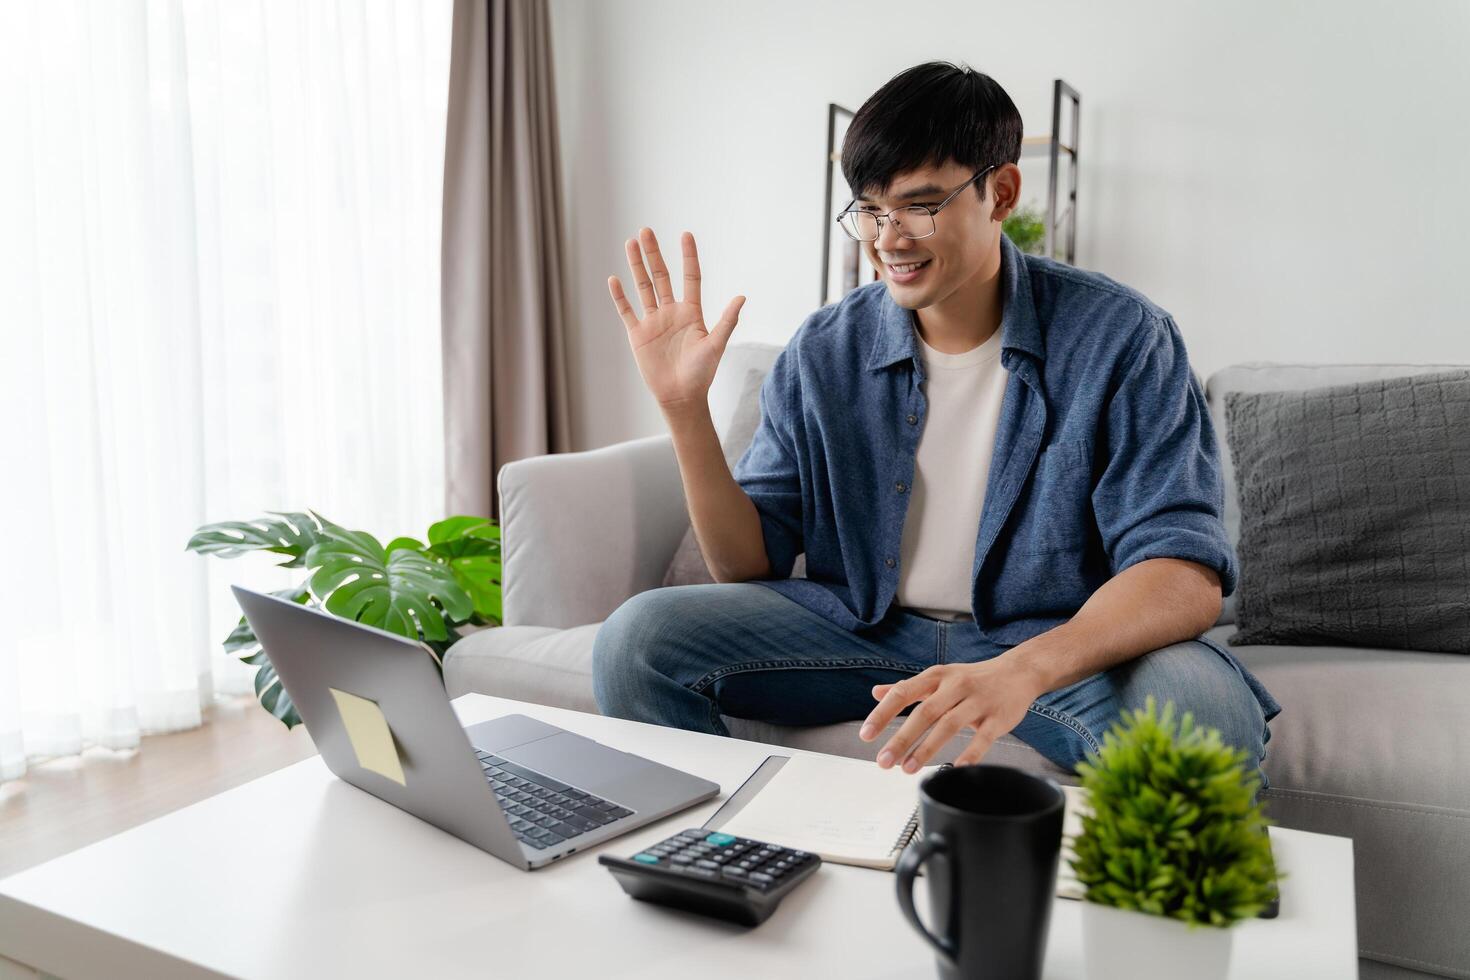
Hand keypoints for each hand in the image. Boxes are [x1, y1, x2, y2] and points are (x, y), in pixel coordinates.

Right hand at [608, 228, 745, 413]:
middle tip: (646, 230)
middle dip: (653, 254)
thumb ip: (727, 320)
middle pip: (660, 276)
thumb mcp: (716, 345)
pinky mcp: (638, 334)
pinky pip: (627, 311)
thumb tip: (742, 297)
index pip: (689, 277)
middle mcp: (671, 312)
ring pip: (642, 287)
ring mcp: (653, 321)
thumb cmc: (702, 373)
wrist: (681, 396)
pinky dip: (620, 296)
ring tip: (630, 243)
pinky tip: (614, 279)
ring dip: (636, 266)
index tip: (685, 235)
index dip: (688, 256)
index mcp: (691, 312)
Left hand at [858, 658, 1048, 770]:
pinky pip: (983, 737)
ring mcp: (978, 701)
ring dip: (927, 749)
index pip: (903, 693)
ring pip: (950, 725)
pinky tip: (956, 767)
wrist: (1018, 672)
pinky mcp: (998, 717)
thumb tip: (876, 693)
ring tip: (908, 769)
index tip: (866, 735)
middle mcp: (955, 686)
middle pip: (925, 712)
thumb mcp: (938, 677)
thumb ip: (907, 687)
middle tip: (884, 761)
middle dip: (902, 738)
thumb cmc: (973, 678)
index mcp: (937, 676)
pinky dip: (970, 754)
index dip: (883, 714)